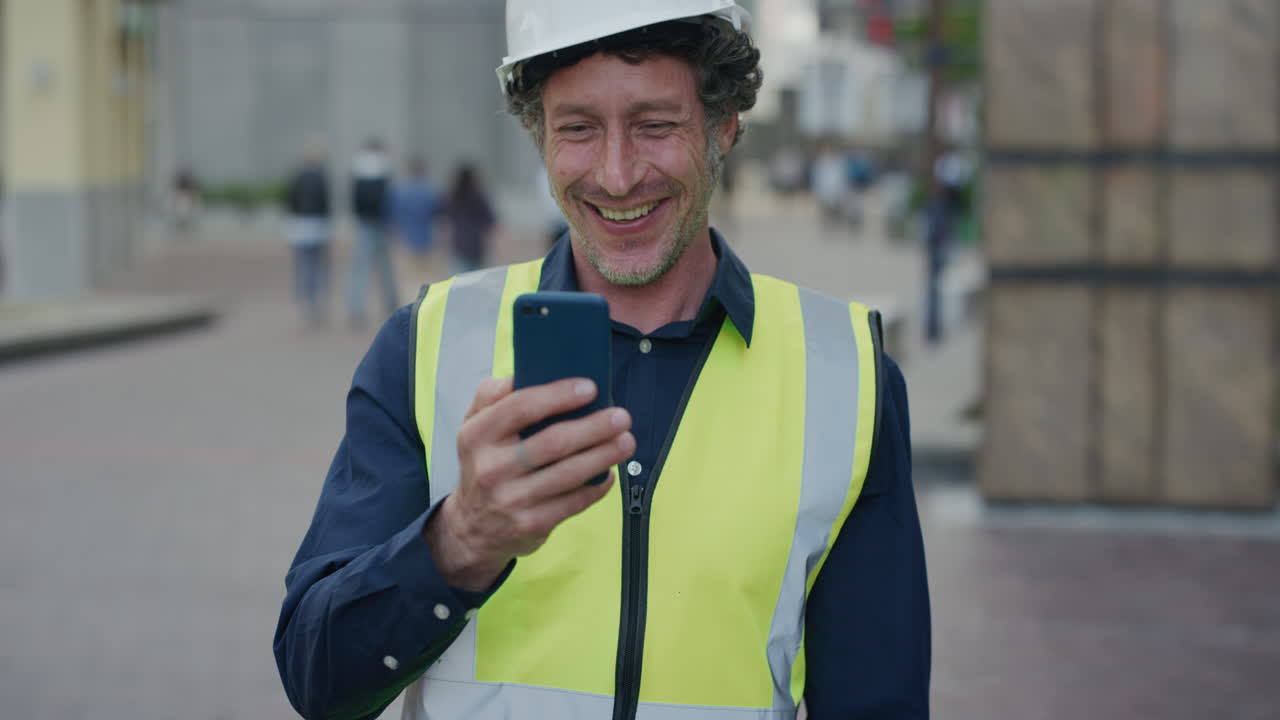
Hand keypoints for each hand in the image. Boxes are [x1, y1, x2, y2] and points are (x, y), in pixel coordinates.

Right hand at [424, 376, 633, 591]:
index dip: (559, 395)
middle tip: (621, 416)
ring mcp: (510, 500)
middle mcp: (490, 468)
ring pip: (568, 474)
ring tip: (626, 441)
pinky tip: (609, 474)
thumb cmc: (484, 464)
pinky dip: (596, 487)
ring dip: (604, 455)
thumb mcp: (473, 426)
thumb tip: (525, 371)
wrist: (472, 529)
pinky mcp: (530, 525)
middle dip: (594, 427)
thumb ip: (492, 395)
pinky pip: (573, 502)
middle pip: (553, 442)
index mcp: (476, 434)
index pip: (521, 407)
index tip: (591, 387)